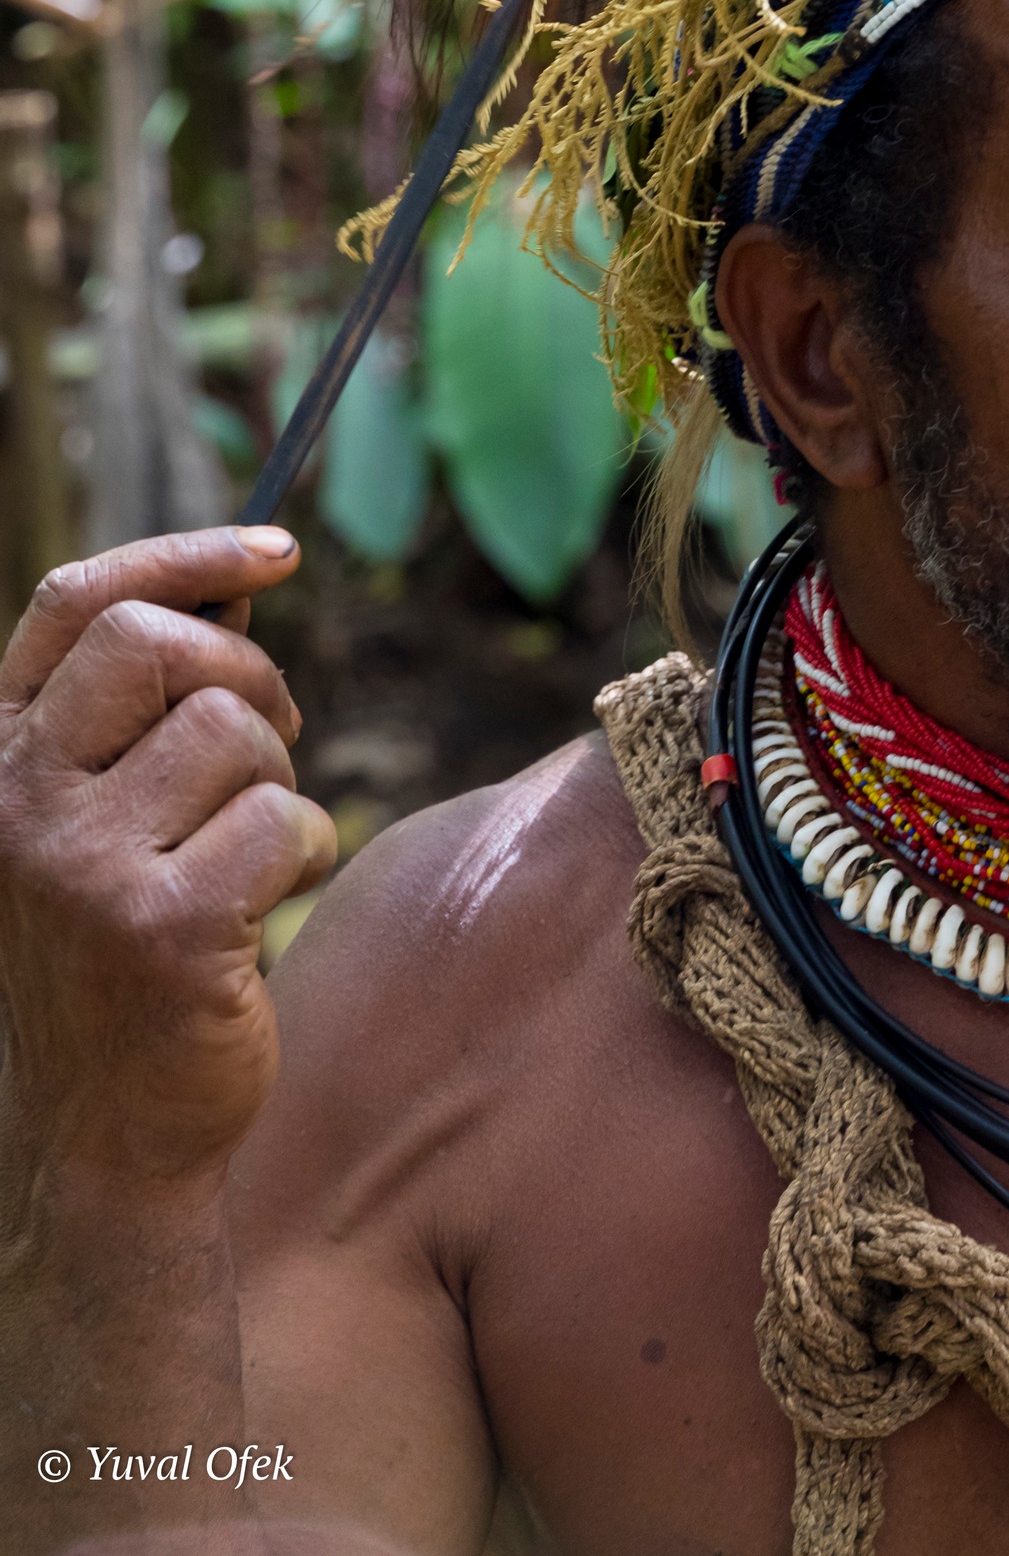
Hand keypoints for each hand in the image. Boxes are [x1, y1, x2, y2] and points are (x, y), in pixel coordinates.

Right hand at [0, 527, 336, 1185]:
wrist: (104, 1135)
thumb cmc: (125, 952)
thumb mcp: (103, 815)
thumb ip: (145, 708)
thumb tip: (241, 580)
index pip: (76, 602)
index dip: (184, 554)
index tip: (276, 546)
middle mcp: (16, 802)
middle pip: (157, 644)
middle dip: (249, 673)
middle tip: (273, 739)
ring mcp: (78, 865)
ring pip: (235, 731)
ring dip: (280, 781)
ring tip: (251, 851)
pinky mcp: (160, 928)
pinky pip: (283, 818)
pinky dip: (307, 850)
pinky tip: (268, 906)